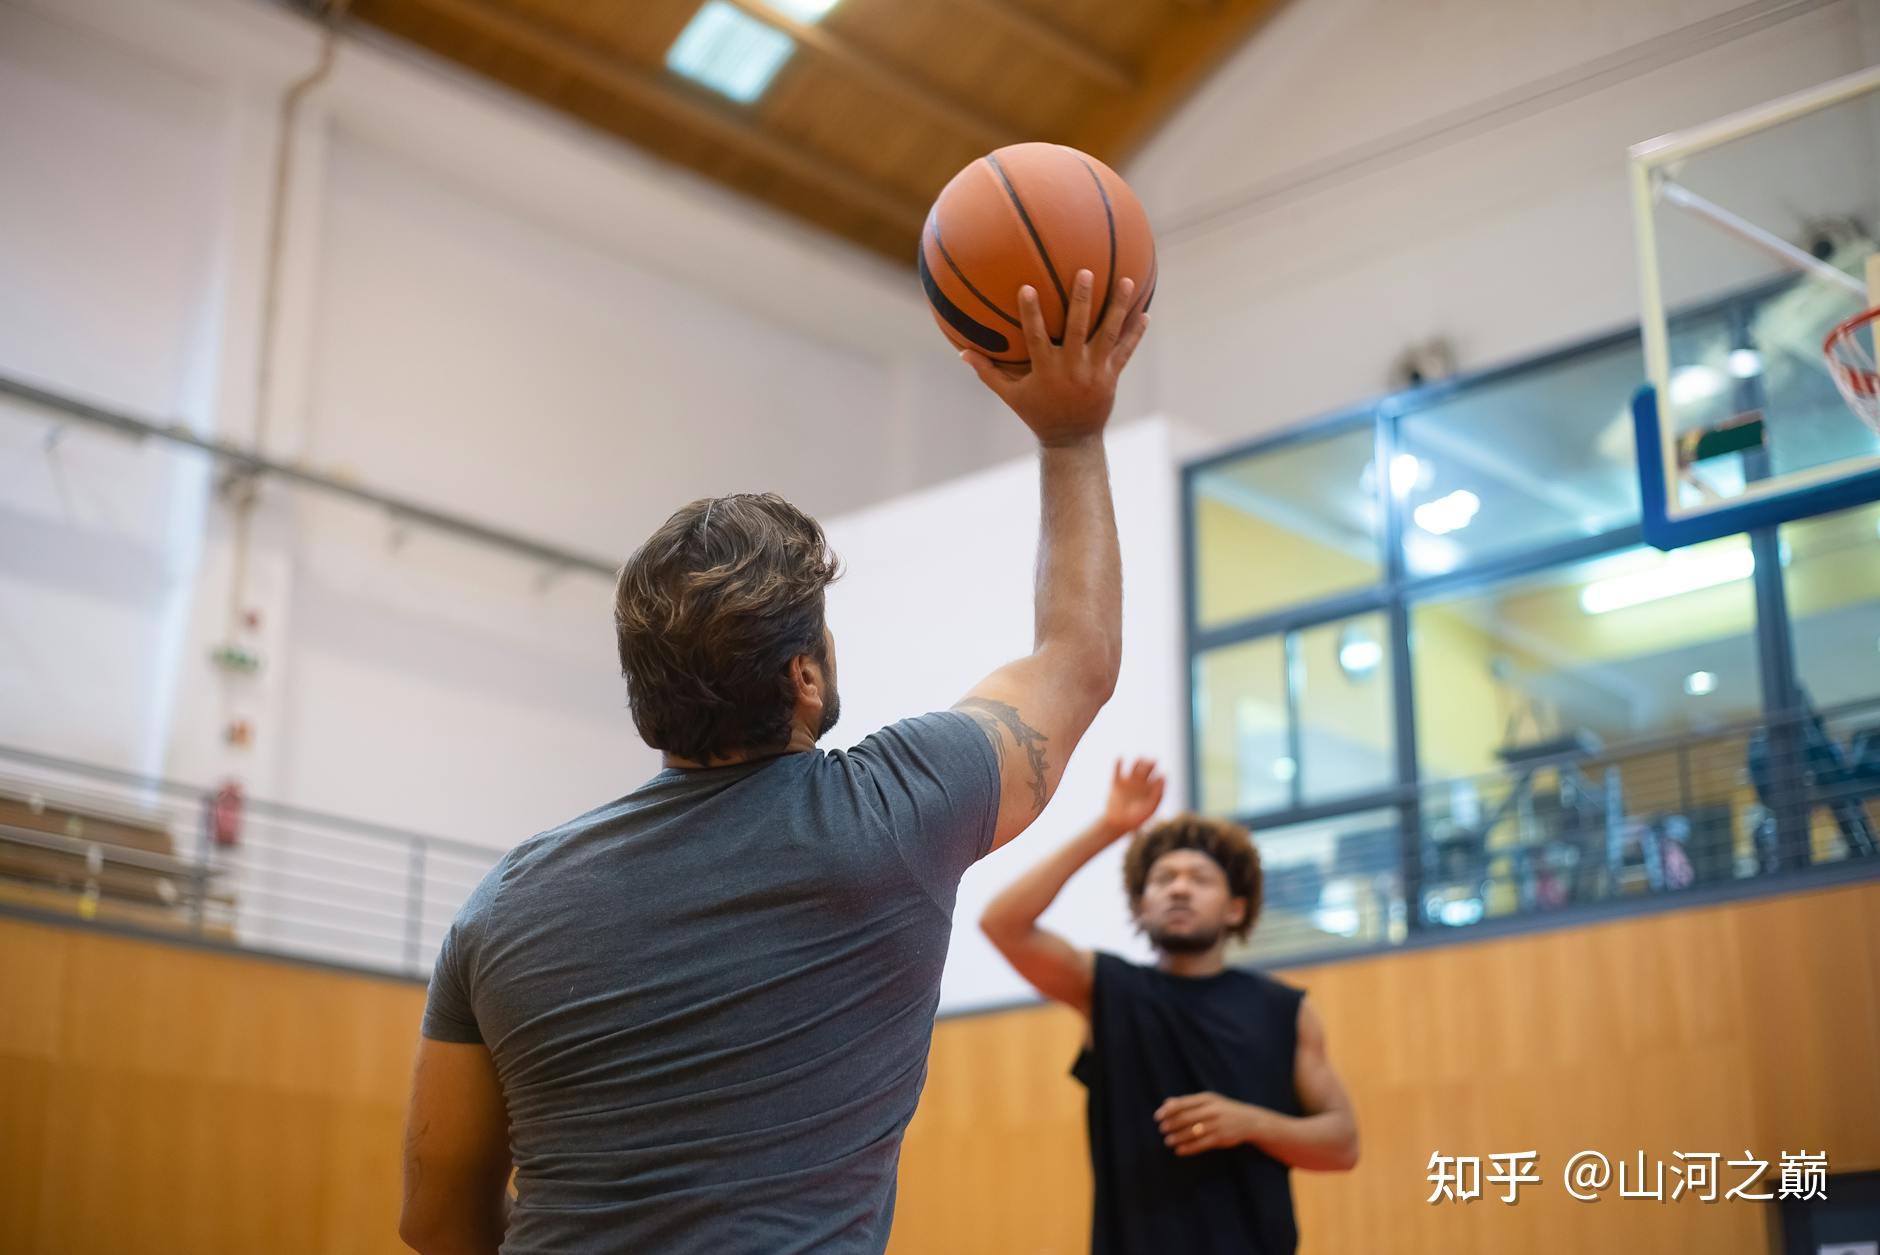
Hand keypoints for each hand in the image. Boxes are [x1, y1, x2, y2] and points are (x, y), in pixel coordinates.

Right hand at [962, 269, 1148, 446]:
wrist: (1072, 440)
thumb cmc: (1038, 413)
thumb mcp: (1011, 395)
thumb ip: (988, 373)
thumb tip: (961, 352)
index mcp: (1046, 370)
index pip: (1036, 337)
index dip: (1031, 313)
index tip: (1027, 288)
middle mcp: (1072, 368)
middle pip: (1079, 329)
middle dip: (1083, 300)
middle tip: (1086, 272)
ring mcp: (1095, 372)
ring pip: (1109, 335)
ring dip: (1119, 307)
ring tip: (1128, 282)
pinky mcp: (1111, 376)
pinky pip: (1125, 351)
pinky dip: (1135, 334)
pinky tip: (1146, 313)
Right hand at [1103, 757, 1163, 834]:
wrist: (1118, 824)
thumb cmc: (1136, 819)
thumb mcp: (1150, 809)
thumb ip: (1157, 795)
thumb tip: (1163, 778)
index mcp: (1151, 790)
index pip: (1160, 777)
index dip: (1161, 776)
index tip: (1160, 778)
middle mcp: (1141, 784)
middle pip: (1148, 767)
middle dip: (1151, 763)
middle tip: (1152, 762)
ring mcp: (1129, 782)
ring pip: (1135, 765)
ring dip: (1138, 761)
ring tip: (1140, 761)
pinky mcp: (1116, 782)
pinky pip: (1118, 769)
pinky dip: (1118, 762)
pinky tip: (1121, 758)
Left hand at [1155, 1092, 1267, 1156]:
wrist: (1250, 1121)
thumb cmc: (1224, 1110)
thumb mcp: (1208, 1101)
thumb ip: (1188, 1102)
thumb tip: (1166, 1103)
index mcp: (1207, 1099)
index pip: (1183, 1103)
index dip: (1168, 1110)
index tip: (1157, 1116)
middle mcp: (1211, 1110)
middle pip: (1186, 1118)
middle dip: (1171, 1124)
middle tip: (1161, 1129)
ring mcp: (1217, 1125)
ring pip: (1192, 1132)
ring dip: (1178, 1137)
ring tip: (1168, 1141)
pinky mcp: (1221, 1139)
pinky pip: (1201, 1144)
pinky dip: (1188, 1148)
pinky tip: (1179, 1150)